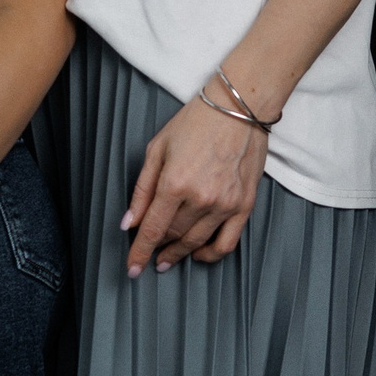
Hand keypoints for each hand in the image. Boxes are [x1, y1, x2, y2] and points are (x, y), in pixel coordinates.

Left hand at [121, 89, 266, 275]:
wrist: (239, 107)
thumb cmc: (196, 122)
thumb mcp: (157, 149)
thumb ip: (142, 189)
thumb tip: (131, 222)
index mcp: (175, 183)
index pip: (152, 230)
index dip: (139, 252)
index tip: (132, 268)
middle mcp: (201, 198)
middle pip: (173, 236)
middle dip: (157, 247)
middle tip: (150, 252)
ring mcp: (225, 204)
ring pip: (196, 242)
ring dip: (179, 253)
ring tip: (168, 257)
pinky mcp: (244, 205)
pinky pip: (227, 243)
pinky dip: (211, 254)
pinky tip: (199, 254)